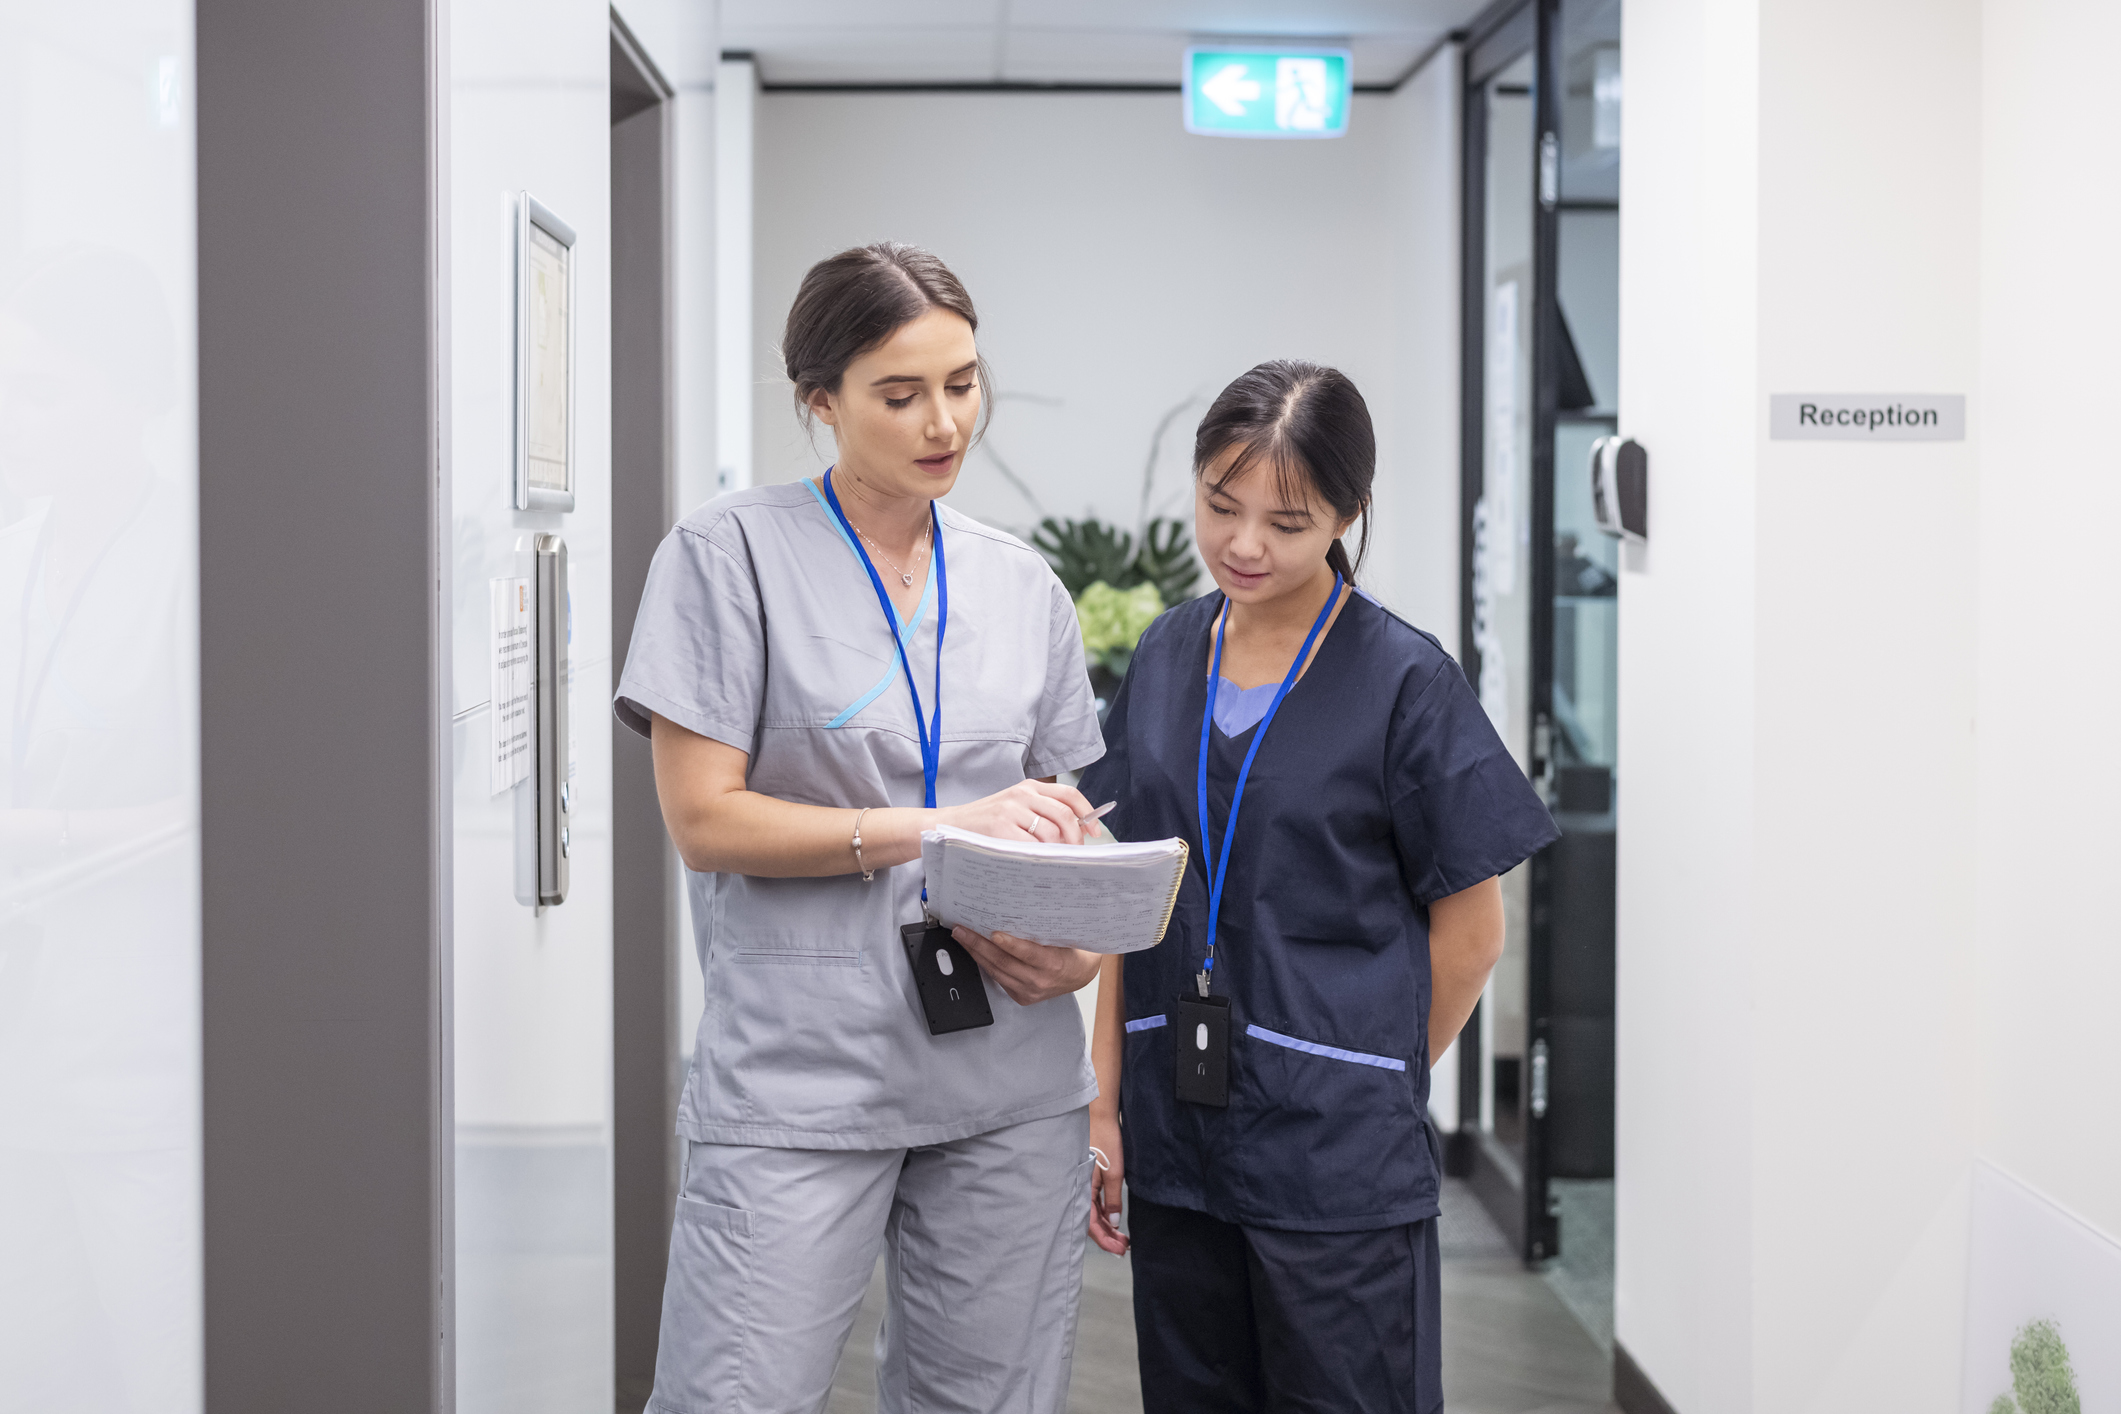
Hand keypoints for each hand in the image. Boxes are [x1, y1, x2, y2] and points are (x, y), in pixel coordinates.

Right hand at [938, 779, 1094, 845]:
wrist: (951, 826)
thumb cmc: (987, 821)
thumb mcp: (1016, 808)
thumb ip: (1044, 813)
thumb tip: (1079, 830)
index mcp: (1029, 787)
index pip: (1069, 795)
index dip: (1087, 813)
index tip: (1095, 831)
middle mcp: (1022, 794)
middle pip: (1063, 815)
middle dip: (1075, 838)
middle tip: (1075, 853)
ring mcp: (1010, 811)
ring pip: (1050, 832)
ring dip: (1057, 850)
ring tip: (1053, 860)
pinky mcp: (1001, 829)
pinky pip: (1031, 847)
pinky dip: (1040, 857)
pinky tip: (1038, 863)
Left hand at [952, 926, 1100, 1005]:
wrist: (1081, 975)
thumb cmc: (1075, 951)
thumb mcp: (1067, 935)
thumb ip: (1046, 927)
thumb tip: (1023, 906)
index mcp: (1054, 964)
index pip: (1028, 953)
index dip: (1010, 944)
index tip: (993, 933)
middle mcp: (1040, 981)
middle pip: (1004, 963)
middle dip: (979, 945)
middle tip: (962, 930)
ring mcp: (1030, 991)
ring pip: (997, 972)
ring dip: (976, 954)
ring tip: (962, 937)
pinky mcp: (1022, 997)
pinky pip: (999, 979)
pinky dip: (985, 964)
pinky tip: (975, 951)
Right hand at [1087, 1107, 1127, 1254]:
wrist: (1099, 1116)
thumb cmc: (1105, 1140)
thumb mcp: (1114, 1172)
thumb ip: (1113, 1198)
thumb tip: (1114, 1221)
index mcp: (1082, 1189)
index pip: (1092, 1224)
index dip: (1105, 1240)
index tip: (1118, 1250)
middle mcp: (1080, 1188)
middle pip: (1092, 1221)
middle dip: (1107, 1237)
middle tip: (1124, 1247)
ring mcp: (1083, 1183)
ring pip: (1093, 1212)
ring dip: (1107, 1226)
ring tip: (1122, 1238)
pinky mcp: (1088, 1177)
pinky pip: (1094, 1201)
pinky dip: (1104, 1212)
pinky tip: (1112, 1218)